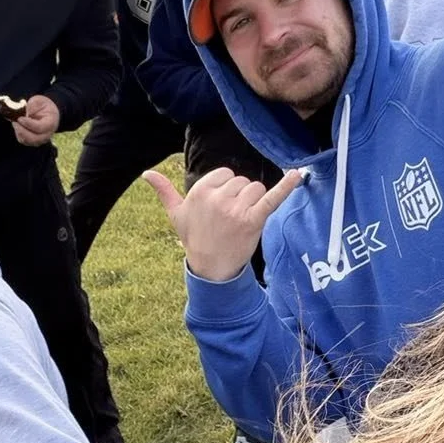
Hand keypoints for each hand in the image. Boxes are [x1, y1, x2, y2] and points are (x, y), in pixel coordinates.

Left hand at [13, 94, 61, 146]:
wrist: (47, 112)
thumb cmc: (43, 106)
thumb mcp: (39, 101)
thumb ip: (32, 105)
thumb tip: (25, 112)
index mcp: (51, 123)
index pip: (40, 127)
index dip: (28, 124)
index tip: (20, 118)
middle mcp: (47, 134)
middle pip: (34, 138)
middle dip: (22, 131)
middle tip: (15, 122)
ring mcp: (40, 139)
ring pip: (27, 141)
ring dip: (19, 132)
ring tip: (15, 122)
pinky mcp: (32, 141)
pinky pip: (23, 140)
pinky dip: (18, 133)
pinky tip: (17, 125)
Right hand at [143, 166, 302, 282]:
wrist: (211, 268)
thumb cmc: (195, 239)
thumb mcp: (176, 215)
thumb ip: (163, 191)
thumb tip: (146, 174)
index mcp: (200, 191)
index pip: (225, 174)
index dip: (225, 190)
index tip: (219, 208)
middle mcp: (217, 198)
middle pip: (242, 181)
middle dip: (239, 197)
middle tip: (229, 220)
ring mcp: (236, 209)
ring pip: (256, 189)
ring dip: (253, 202)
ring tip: (241, 222)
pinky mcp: (253, 220)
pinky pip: (272, 198)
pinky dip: (286, 187)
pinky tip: (297, 175)